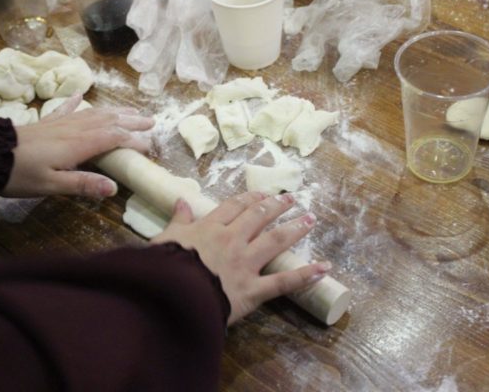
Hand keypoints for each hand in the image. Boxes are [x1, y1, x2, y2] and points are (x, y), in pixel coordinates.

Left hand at [3, 95, 153, 197]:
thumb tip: (114, 188)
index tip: (150, 147)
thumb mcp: (51, 186)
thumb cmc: (19, 174)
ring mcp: (60, 123)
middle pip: (108, 121)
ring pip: (93, 113)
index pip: (114, 138)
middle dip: (131, 121)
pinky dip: (76, 101)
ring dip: (114, 111)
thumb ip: (82, 185)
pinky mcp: (47, 123)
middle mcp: (73, 129)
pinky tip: (82, 94)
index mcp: (78, 145)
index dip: (134, 140)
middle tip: (152, 121)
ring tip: (130, 110)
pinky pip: (66, 108)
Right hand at [152, 192, 330, 324]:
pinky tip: (324, 268)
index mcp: (210, 228)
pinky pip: (283, 282)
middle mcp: (232, 240)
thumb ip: (178, 220)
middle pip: (259, 217)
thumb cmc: (164, 267)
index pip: (234, 207)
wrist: (171, 294)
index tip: (263, 194)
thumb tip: (182, 200)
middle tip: (292, 199)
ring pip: (275, 241)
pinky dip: (305, 275)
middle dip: (277, 206)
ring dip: (295, 229)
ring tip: (310, 220)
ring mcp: (245, 264)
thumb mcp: (165, 238)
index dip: (250, 199)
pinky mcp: (253, 290)